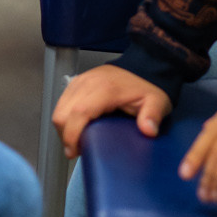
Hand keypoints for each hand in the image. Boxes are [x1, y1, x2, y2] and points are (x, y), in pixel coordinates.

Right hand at [53, 64, 172, 158]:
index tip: (75, 151)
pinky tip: (75, 126)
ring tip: (76, 140)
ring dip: (63, 128)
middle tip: (77, 149)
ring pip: (59, 108)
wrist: (142, 66)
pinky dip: (65, 117)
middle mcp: (88, 82)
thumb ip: (152, 115)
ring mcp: (80, 80)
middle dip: (65, 136)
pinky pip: (62, 102)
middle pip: (63, 113)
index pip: (79, 112)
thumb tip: (148, 130)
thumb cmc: (146, 87)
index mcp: (105, 89)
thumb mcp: (157, 102)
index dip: (72, 135)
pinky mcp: (77, 81)